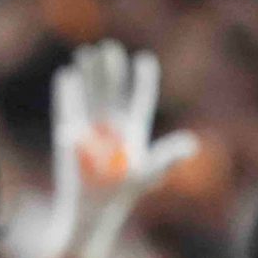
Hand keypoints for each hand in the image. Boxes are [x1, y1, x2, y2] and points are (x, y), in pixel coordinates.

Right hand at [49, 39, 198, 257]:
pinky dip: (67, 94)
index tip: (144, 61)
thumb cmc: (121, 195)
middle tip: (109, 47)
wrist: (90, 210)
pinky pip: (68, 111)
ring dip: (89, 75)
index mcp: (133, 131)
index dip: (143, 81)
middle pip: (112, 92)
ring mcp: (90, 132)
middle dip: (111, 70)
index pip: (139, 99)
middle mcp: (112, 128)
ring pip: (91, 96)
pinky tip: (67, 76)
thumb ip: (167, 157)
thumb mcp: (148, 174)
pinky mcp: (69, 139)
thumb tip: (190, 144)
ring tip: (88, 52)